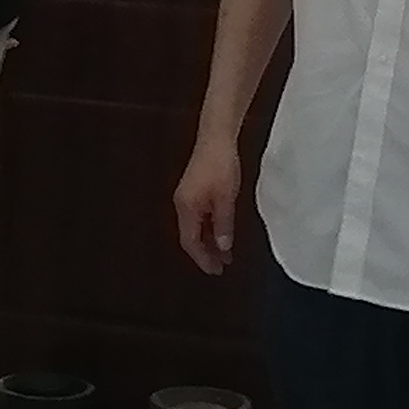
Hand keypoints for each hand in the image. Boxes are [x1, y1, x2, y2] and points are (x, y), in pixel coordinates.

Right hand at [174, 133, 245, 276]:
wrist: (216, 137)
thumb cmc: (221, 165)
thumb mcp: (226, 199)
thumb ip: (224, 224)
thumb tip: (223, 247)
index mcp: (186, 208)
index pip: (190, 242)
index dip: (203, 258)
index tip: (215, 270)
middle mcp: (182, 205)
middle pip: (191, 236)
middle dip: (205, 253)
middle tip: (220, 267)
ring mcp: (187, 197)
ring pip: (196, 227)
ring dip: (209, 241)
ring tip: (225, 254)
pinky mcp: (194, 191)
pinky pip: (199, 217)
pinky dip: (210, 228)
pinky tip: (222, 233)